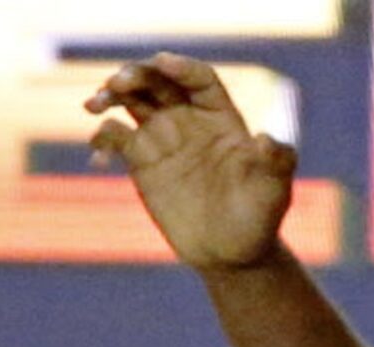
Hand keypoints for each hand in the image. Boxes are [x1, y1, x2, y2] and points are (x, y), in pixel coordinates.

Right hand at [85, 53, 294, 268]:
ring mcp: (162, 137)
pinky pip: (115, 137)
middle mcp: (189, 119)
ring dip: (110, 94)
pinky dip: (103, 138)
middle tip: (119, 83)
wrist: (233, 254)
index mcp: (221, 117)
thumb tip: (267, 139)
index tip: (163, 64)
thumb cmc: (258, 220)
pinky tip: (99, 153)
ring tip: (95, 104)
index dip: (182, 67)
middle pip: (157, 80)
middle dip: (136, 74)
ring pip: (130, 100)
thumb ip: (277, 162)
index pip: (199, 79)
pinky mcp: (142, 160)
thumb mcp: (274, 191)